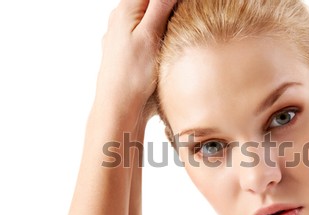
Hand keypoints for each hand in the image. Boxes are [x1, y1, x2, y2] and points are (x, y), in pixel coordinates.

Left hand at [95, 0, 176, 117]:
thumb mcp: (150, 35)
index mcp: (126, 9)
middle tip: (185, 17)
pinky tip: (163, 46)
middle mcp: (119, 19)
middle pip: (148, 3)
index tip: (186, 9)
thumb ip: (160, 6)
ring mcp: (120, 36)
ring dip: (162, 20)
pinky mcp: (126, 52)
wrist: (118, 107)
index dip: (172, 1)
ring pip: (145, 18)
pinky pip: (142, 34)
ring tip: (176, 31)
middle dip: (166, 8)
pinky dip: (154, 34)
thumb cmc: (133, 75)